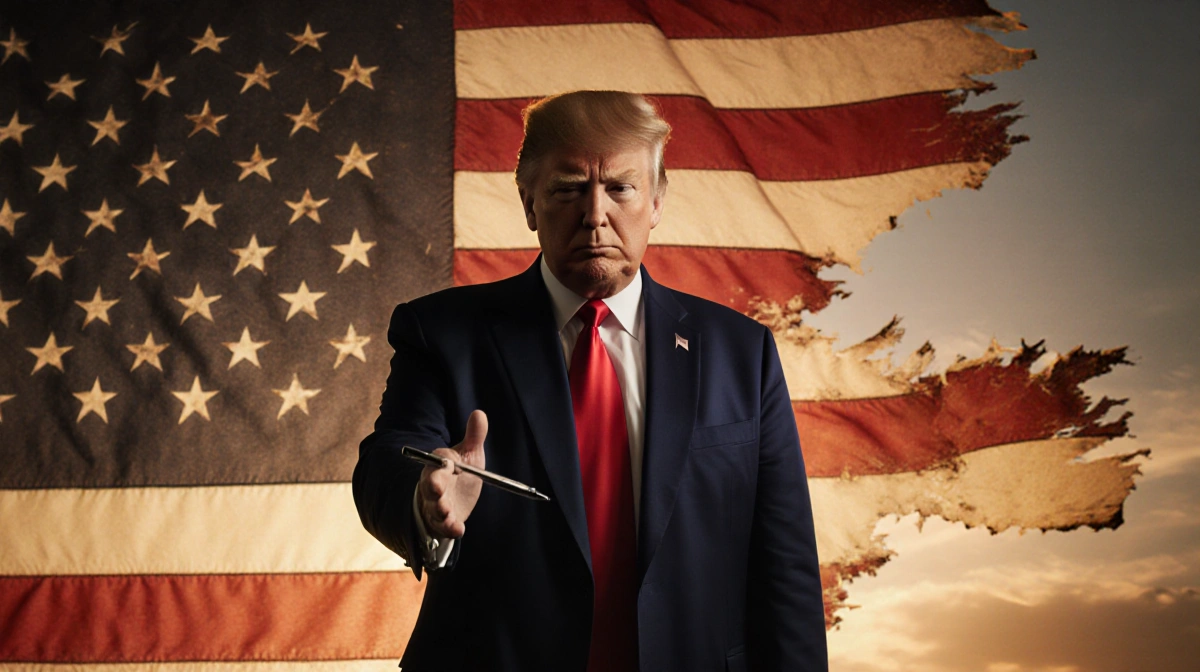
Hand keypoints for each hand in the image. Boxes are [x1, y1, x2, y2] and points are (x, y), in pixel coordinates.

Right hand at [417, 410, 486, 537]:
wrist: (455, 498)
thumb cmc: (460, 473)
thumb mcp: (468, 455)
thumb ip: (474, 436)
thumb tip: (479, 413)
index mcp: (439, 466)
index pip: (438, 463)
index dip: (443, 464)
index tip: (450, 464)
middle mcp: (434, 486)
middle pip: (430, 487)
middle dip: (434, 489)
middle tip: (439, 491)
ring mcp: (436, 505)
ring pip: (434, 508)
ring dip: (440, 511)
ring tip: (446, 512)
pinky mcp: (443, 523)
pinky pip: (444, 527)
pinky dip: (450, 528)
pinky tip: (459, 529)